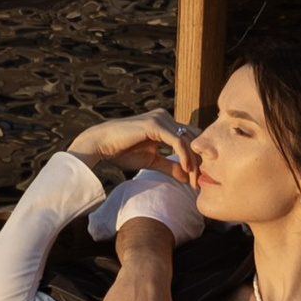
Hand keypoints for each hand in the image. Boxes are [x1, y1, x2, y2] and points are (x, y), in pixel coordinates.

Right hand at [68, 111, 196, 180]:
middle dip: (198, 161)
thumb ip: (170, 166)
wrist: (101, 144)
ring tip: (194, 180)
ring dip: (193, 162)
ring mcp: (160, 118)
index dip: (197, 157)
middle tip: (199, 183)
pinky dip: (184, 155)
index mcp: (165, 123)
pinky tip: (186, 169)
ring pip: (187, 140)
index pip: (189, 137)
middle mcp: (165, 117)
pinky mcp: (155, 124)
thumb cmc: (122, 151)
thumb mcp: (151, 161)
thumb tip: (188, 177)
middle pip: (192, 138)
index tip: (198, 178)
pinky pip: (176, 140)